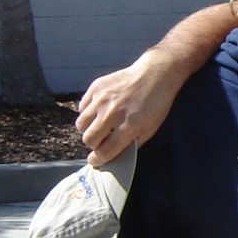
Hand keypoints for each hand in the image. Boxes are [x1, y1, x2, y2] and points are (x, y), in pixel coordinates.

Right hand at [75, 49, 184, 165]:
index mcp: (129, 126)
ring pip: (81, 125)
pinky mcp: (96, 87)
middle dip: (93, 146)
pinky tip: (98, 113)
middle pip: (89, 139)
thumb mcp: (150, 129)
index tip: (95, 161)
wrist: (154, 75)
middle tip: (100, 143)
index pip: (105, 150)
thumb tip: (114, 154)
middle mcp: (112, 113)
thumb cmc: (156, 105)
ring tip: (98, 128)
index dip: (98, 160)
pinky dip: (87, 114)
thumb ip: (132, 143)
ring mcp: (102, 99)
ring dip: (88, 130)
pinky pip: (82, 108)